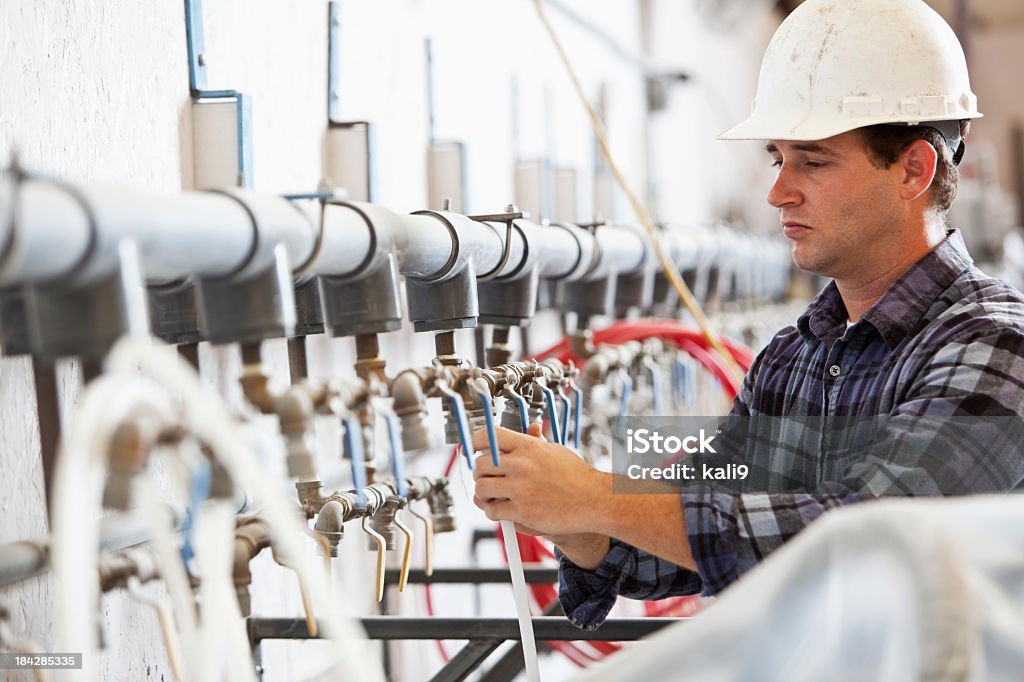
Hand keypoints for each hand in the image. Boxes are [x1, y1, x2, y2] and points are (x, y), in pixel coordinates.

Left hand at [471, 423, 607, 537]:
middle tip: (485, 478)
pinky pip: (493, 511)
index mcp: (528, 446)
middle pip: (480, 465)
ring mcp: (521, 489)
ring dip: (483, 494)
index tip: (472, 449)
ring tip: (491, 496)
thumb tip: (530, 427)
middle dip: (479, 473)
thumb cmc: (577, 476)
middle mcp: (522, 465)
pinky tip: (500, 510)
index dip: (475, 442)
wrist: (594, 500)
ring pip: (482, 488)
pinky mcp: (522, 511)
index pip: (489, 437)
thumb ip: (537, 441)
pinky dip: (492, 512)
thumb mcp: (556, 451)